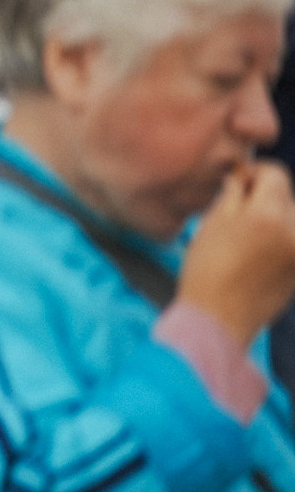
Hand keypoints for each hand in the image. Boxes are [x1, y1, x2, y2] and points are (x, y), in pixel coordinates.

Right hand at [178, 160, 294, 346]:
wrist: (218, 319)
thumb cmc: (207, 271)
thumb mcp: (212, 224)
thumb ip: (231, 195)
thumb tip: (240, 177)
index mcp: (269, 215)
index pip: (276, 175)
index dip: (255, 172)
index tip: (237, 181)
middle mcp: (294, 231)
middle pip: (287, 197)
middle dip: (265, 196)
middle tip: (237, 210)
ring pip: (291, 219)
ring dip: (274, 218)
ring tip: (248, 234)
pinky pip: (292, 241)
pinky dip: (279, 238)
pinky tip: (256, 253)